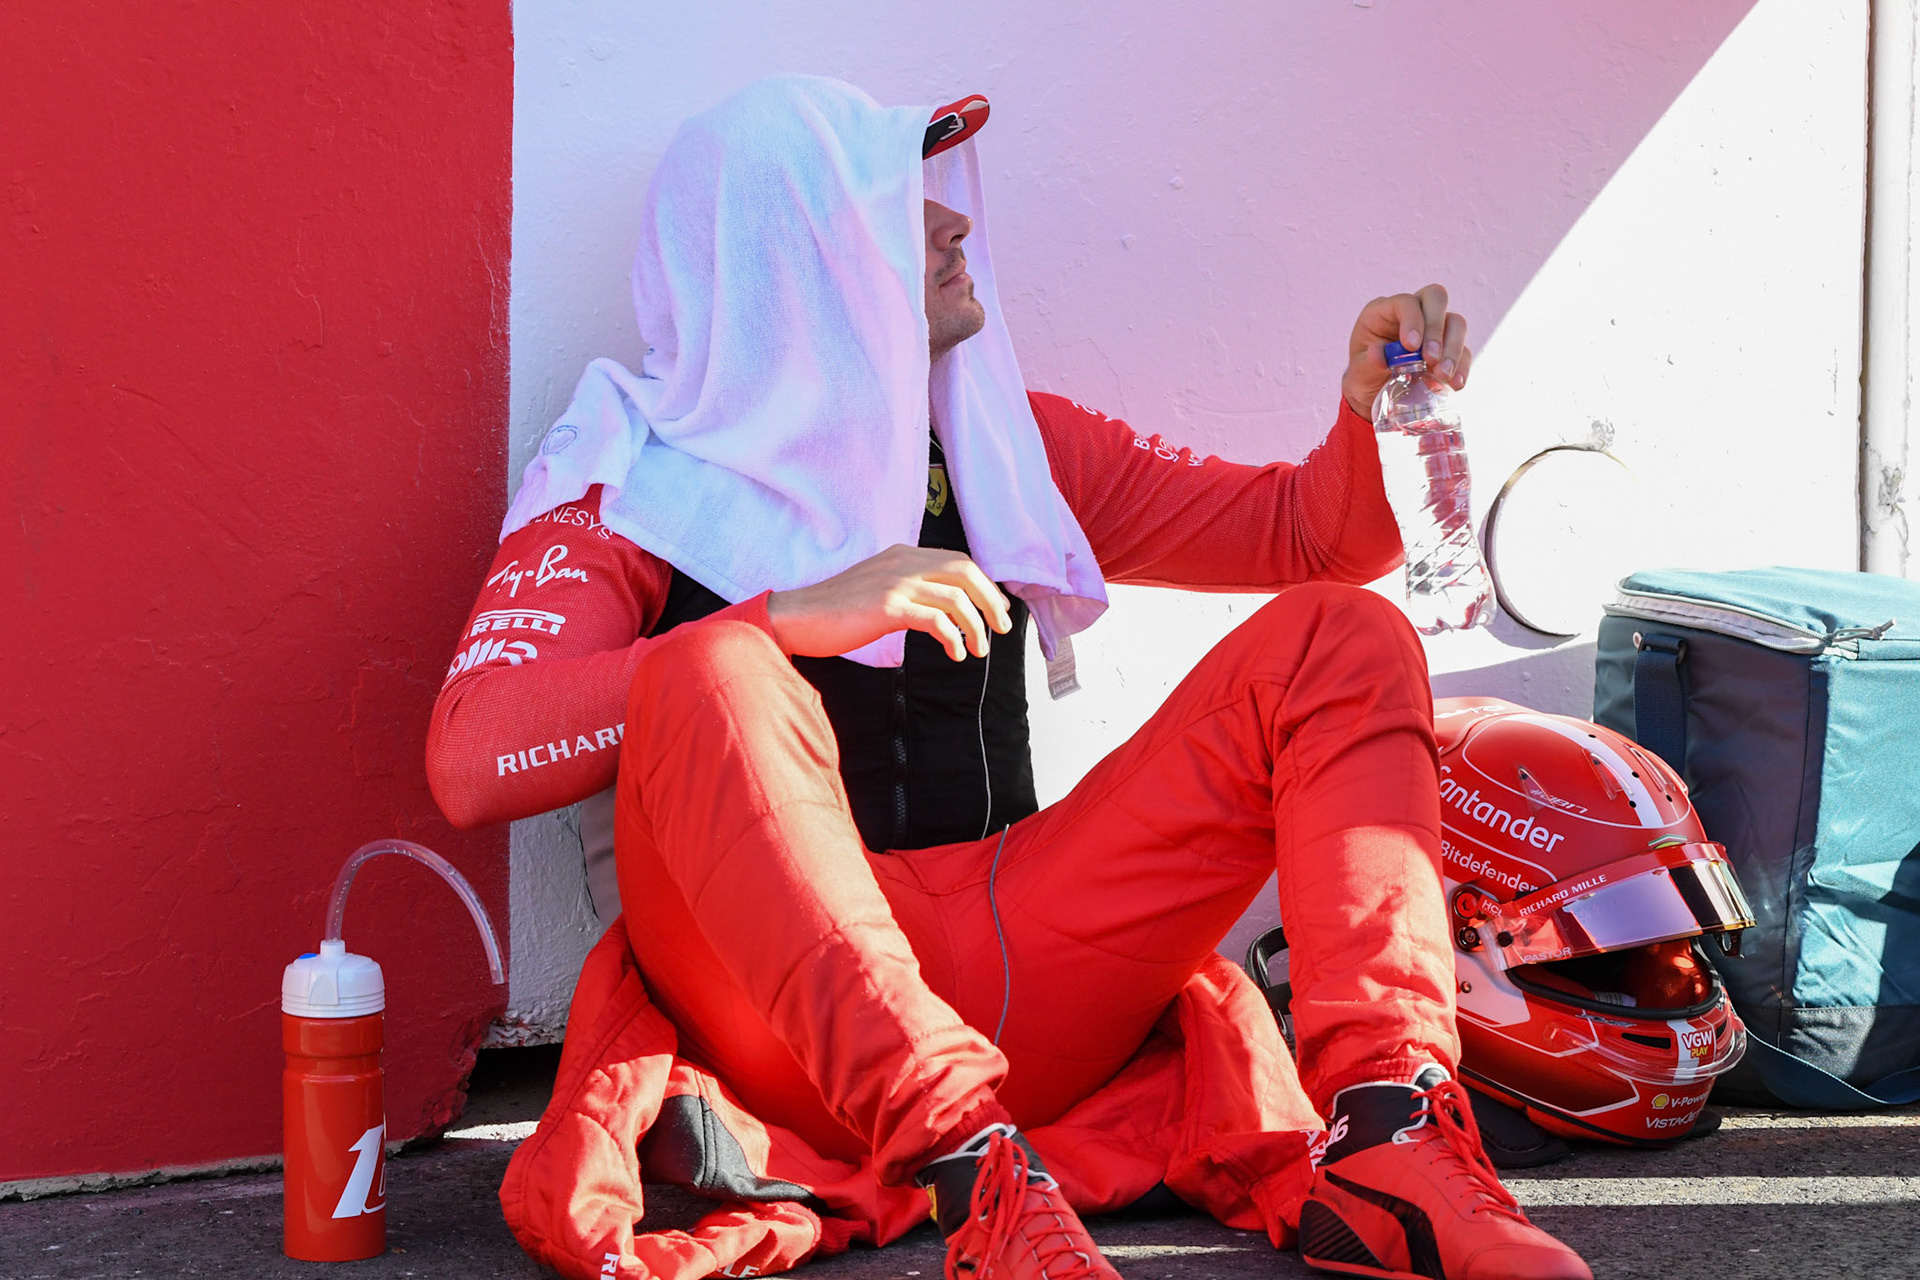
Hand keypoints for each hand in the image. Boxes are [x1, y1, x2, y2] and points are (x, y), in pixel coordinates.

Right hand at [766, 545, 1012, 661]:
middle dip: (990, 601)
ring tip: (980, 650)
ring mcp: (894, 582)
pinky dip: (953, 638)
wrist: (797, 616)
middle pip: (965, 571)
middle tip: (1002, 628)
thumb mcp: (877, 588)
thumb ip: (907, 588)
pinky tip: (956, 655)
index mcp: (901, 554)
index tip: (996, 609)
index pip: (957, 561)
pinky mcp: (887, 607)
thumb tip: (941, 608)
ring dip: (975, 625)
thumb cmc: (835, 610)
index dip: (984, 584)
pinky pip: (936, 620)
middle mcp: (902, 562)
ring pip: (956, 597)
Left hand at [1341, 284, 1471, 418]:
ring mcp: (1434, 328)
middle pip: (1436, 298)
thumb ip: (1367, 361)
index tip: (1411, 346)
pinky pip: (1463, 350)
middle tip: (1430, 358)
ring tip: (1443, 375)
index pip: (1405, 302)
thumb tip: (1379, 354)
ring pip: (1456, 322)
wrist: (1374, 393)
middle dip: (1436, 328)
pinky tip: (1456, 383)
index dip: (1412, 320)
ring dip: (1452, 349)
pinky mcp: (1448, 348)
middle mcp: (1414, 313)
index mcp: (1385, 311)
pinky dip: (1462, 366)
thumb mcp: (1358, 370)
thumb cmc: (1364, 374)